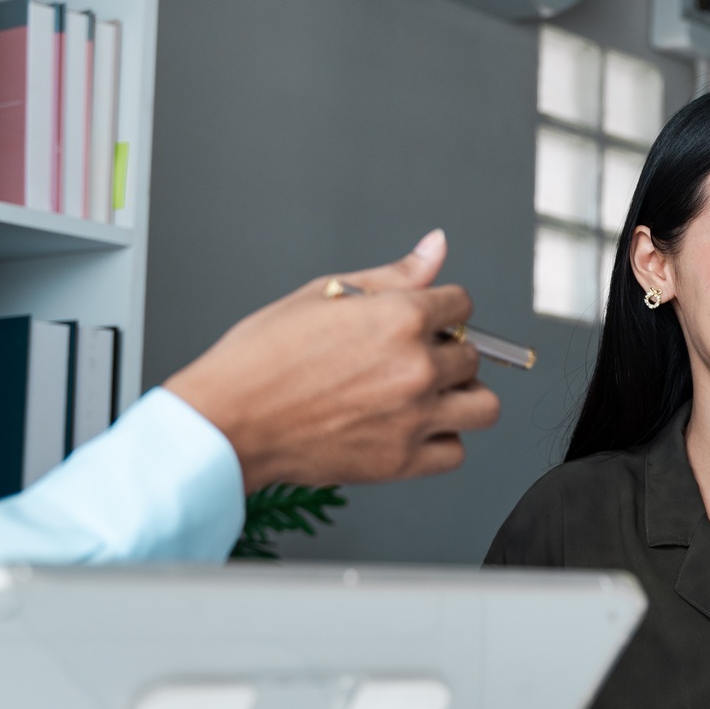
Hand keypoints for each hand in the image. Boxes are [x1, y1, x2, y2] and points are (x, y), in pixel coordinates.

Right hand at [164, 230, 501, 490]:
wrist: (227, 420)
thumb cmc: (260, 359)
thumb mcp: (323, 294)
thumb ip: (392, 275)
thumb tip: (434, 247)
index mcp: (400, 319)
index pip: (462, 305)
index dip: (442, 309)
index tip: (427, 320)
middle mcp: (415, 368)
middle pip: (472, 355)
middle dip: (447, 351)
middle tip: (410, 358)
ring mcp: (413, 417)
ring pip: (482, 406)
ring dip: (462, 397)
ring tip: (429, 393)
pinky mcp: (402, 461)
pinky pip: (456, 452)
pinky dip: (442, 440)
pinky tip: (414, 427)